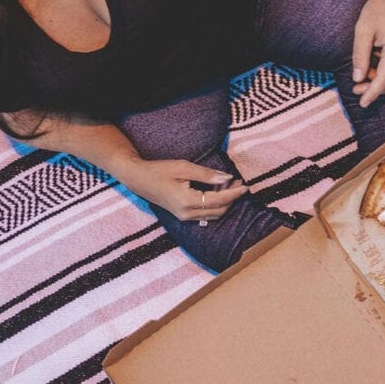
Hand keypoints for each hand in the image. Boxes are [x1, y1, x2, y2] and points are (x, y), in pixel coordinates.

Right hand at [120, 157, 247, 221]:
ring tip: (229, 185)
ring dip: (224, 202)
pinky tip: (216, 190)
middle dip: (232, 198)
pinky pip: (204, 213)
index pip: (219, 200)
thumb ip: (206, 174)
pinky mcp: (182, 215)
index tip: (245, 185)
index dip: (234, 193)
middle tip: (238, 182)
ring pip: (213, 214)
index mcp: (188, 201)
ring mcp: (184, 217)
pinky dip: (214, 204)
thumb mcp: (184, 167)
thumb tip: (227, 177)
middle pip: (219, 210)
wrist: (138, 179)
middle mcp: (187, 214)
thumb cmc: (160, 170)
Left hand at [351, 0, 384, 106]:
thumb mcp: (363, 30)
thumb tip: (357, 78)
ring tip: (365, 74)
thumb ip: (360, 55)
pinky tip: (377, 64)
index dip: (372, 94)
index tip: (362, 103)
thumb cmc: (379, 8)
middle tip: (358, 88)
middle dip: (376, 90)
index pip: (384, 80)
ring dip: (383, 81)